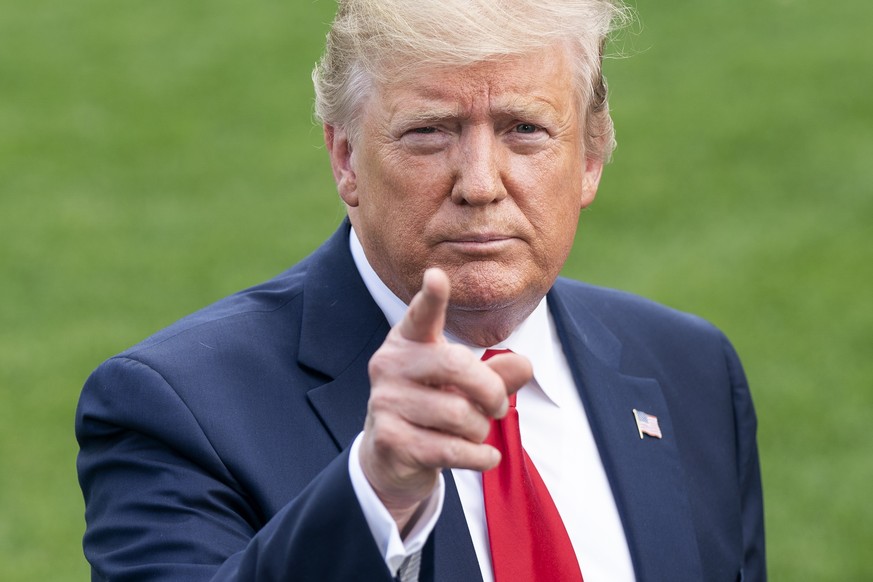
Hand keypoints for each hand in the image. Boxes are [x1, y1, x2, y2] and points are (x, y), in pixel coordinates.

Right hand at [359, 268, 532, 532]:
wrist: (391, 456)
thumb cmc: (434, 407)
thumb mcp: (465, 386)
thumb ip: (496, 374)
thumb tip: (525, 366)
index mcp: (408, 341)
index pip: (421, 315)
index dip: (431, 297)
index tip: (437, 276)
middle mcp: (389, 365)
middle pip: (457, 365)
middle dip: (491, 391)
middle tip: (499, 408)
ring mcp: (384, 402)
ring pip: (458, 414)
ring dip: (480, 429)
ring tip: (475, 432)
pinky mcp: (389, 439)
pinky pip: (450, 449)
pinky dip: (478, 456)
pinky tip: (486, 456)